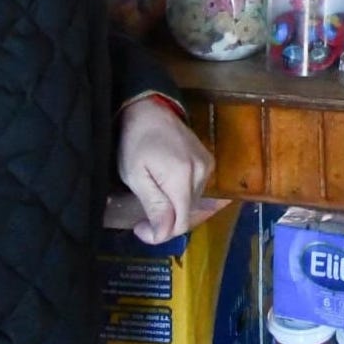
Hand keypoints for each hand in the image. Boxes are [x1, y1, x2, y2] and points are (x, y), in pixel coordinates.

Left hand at [116, 96, 213, 243]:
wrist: (149, 110)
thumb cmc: (135, 142)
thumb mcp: (135, 175)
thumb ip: (154, 204)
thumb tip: (164, 233)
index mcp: (182, 178)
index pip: (181, 223)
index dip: (160, 234)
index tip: (139, 228)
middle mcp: (201, 173)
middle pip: (187, 214)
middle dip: (165, 221)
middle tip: (141, 214)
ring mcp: (208, 165)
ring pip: (193, 204)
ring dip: (174, 208)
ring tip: (154, 195)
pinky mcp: (208, 160)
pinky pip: (197, 189)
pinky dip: (182, 195)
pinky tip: (166, 185)